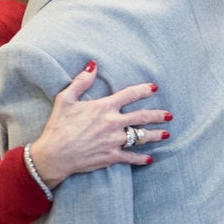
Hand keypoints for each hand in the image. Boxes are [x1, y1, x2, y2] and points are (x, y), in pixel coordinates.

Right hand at [28, 61, 170, 187]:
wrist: (54, 155)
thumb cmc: (58, 126)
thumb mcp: (66, 99)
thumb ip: (81, 81)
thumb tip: (93, 65)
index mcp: (104, 107)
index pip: (130, 95)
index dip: (144, 90)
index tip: (155, 88)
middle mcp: (113, 123)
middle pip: (142, 117)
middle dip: (158, 115)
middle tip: (169, 115)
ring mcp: (114, 140)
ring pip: (141, 137)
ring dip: (156, 135)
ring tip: (167, 134)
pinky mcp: (111, 156)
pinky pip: (131, 157)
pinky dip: (142, 159)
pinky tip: (150, 158)